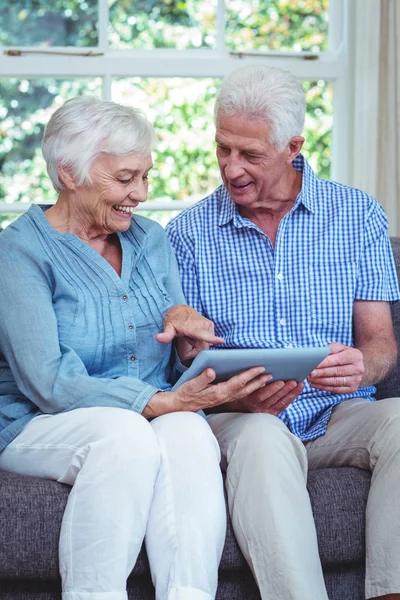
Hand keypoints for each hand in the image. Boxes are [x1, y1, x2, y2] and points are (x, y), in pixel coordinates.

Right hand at [145, 366, 272, 416]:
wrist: (180, 406)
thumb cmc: (185, 394)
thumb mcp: (191, 384)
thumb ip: (201, 378)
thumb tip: (211, 371)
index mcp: (218, 392)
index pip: (238, 382)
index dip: (250, 375)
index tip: (260, 368)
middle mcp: (223, 396)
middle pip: (245, 389)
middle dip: (258, 382)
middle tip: (271, 374)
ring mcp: (223, 399)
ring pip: (244, 393)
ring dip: (256, 386)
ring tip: (266, 379)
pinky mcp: (222, 399)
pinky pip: (239, 394)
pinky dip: (248, 389)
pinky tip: (252, 385)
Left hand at [155, 304, 223, 363]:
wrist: (181, 309)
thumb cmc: (174, 319)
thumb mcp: (168, 326)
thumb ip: (166, 334)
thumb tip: (158, 338)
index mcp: (193, 327)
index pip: (204, 335)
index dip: (212, 339)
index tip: (220, 341)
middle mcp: (203, 325)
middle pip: (203, 347)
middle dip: (194, 351)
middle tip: (185, 343)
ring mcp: (209, 325)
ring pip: (206, 345)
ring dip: (197, 345)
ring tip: (190, 337)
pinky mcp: (211, 326)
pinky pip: (208, 340)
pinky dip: (201, 341)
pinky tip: (195, 335)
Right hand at [239, 380, 303, 414]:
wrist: (239, 410)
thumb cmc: (241, 397)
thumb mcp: (242, 390)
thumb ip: (253, 384)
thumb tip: (265, 378)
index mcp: (251, 401)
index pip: (262, 395)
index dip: (272, 389)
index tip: (281, 382)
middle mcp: (259, 408)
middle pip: (275, 399)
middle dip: (286, 390)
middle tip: (295, 382)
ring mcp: (266, 412)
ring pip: (281, 403)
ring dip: (291, 394)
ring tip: (299, 385)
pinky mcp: (271, 414)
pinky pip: (282, 407)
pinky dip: (290, 399)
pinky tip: (296, 393)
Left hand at [307, 342, 363, 392]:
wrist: (359, 366)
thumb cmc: (345, 355)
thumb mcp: (341, 348)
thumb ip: (332, 348)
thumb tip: (320, 353)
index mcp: (355, 356)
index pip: (339, 359)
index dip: (325, 362)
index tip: (314, 364)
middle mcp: (358, 369)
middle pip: (336, 371)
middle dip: (321, 373)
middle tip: (310, 373)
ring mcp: (356, 380)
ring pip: (335, 382)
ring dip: (320, 381)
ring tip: (310, 379)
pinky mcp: (352, 388)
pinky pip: (335, 389)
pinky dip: (323, 387)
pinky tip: (315, 384)